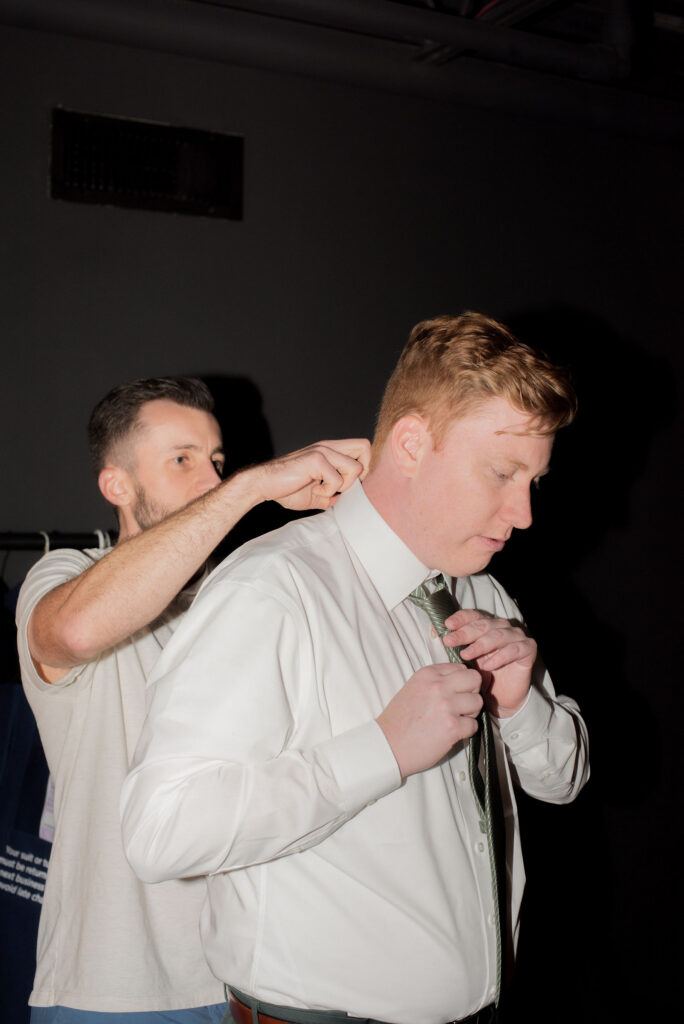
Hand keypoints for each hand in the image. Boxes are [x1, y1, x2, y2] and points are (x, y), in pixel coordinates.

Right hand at [251, 439, 370, 510]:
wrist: (264, 485)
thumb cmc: (287, 488)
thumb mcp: (318, 494)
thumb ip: (335, 494)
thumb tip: (349, 502)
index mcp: (330, 451)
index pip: (362, 447)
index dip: (365, 467)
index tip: (351, 485)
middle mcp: (329, 446)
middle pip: (365, 447)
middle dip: (362, 472)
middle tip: (345, 486)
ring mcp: (323, 451)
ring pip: (355, 468)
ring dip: (344, 485)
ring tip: (325, 489)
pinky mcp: (316, 459)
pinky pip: (337, 480)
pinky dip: (328, 491)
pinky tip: (314, 489)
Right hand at [377, 663, 481, 778]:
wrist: (388, 745)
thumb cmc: (399, 721)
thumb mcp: (414, 688)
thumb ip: (436, 681)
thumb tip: (460, 681)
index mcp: (428, 674)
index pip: (461, 668)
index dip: (462, 682)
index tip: (455, 693)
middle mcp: (438, 686)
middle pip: (475, 679)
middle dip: (472, 692)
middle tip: (461, 705)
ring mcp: (446, 706)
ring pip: (478, 702)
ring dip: (470, 713)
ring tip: (454, 720)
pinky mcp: (452, 727)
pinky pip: (474, 725)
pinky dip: (466, 731)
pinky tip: (451, 733)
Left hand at [444, 609, 535, 717]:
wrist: (500, 699)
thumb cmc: (481, 676)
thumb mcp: (463, 660)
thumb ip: (452, 645)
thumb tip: (433, 631)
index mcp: (486, 625)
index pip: (473, 615)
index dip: (460, 618)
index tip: (447, 625)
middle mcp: (502, 627)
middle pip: (483, 624)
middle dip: (465, 632)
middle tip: (450, 641)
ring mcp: (516, 636)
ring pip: (498, 635)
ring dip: (481, 644)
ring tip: (466, 655)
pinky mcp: (528, 649)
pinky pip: (514, 649)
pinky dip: (500, 656)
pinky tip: (488, 665)